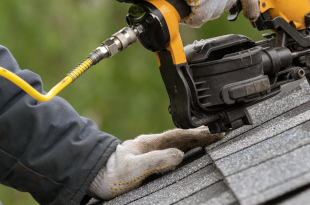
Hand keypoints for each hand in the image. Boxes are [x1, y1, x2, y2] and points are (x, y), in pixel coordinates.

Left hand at [87, 126, 223, 199]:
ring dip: (193, 142)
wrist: (90, 177)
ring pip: (176, 143)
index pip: (181, 136)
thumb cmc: (109, 175)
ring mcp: (148, 151)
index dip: (200, 136)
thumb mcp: (134, 168)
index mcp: (150, 143)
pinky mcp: (145, 161)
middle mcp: (150, 145)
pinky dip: (183, 149)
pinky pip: (170, 151)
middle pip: (181, 137)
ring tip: (208, 140)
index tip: (216, 133)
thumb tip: (180, 155)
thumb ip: (157, 161)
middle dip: (201, 135)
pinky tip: (186, 153)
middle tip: (219, 133)